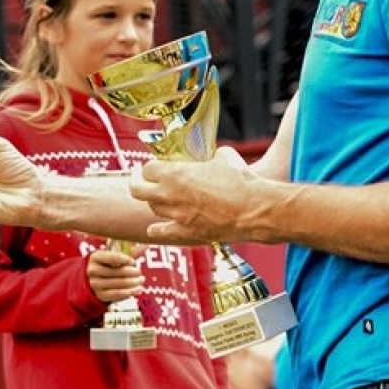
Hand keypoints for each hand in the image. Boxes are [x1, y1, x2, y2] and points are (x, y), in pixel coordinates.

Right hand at [86, 243, 143, 303]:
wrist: (97, 280)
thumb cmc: (110, 264)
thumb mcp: (115, 255)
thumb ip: (129, 251)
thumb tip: (145, 246)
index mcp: (95, 257)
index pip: (112, 258)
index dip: (125, 259)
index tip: (133, 261)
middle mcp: (93, 271)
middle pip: (117, 272)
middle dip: (132, 272)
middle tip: (139, 271)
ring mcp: (96, 284)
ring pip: (119, 283)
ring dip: (133, 282)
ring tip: (141, 280)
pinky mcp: (101, 295)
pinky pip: (118, 294)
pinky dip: (130, 291)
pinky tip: (138, 289)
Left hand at [128, 146, 256, 243]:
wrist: (253, 209)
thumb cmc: (240, 180)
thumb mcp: (223, 156)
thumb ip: (208, 156)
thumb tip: (210, 156)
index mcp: (174, 173)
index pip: (147, 168)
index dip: (149, 166)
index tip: (152, 166)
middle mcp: (168, 194)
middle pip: (136, 189)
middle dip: (135, 183)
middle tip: (138, 180)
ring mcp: (175, 215)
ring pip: (152, 209)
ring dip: (154, 202)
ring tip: (159, 199)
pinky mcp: (185, 232)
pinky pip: (160, 232)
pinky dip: (156, 229)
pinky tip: (154, 228)